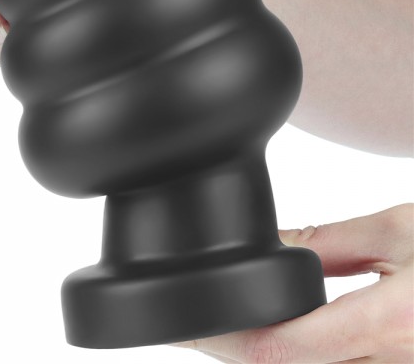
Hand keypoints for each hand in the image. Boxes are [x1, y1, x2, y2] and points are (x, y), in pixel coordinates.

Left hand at [171, 204, 413, 362]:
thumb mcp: (399, 231)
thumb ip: (328, 241)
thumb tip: (273, 244)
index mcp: (392, 327)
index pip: (283, 350)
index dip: (226, 341)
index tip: (189, 324)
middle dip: (235, 355)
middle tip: (194, 328)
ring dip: (263, 358)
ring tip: (224, 332)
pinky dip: (297, 361)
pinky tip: (280, 340)